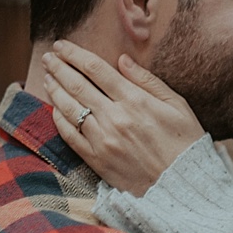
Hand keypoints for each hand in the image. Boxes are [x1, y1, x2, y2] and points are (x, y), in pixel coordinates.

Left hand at [38, 39, 205, 196]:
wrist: (182, 186)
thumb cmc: (185, 142)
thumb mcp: (177, 105)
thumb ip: (147, 80)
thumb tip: (122, 59)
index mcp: (135, 101)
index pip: (96, 69)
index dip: (75, 54)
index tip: (62, 45)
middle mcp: (115, 118)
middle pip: (77, 85)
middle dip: (59, 67)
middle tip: (48, 57)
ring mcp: (103, 140)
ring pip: (69, 108)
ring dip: (55, 90)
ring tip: (48, 77)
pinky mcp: (96, 159)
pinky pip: (69, 135)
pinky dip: (59, 119)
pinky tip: (55, 108)